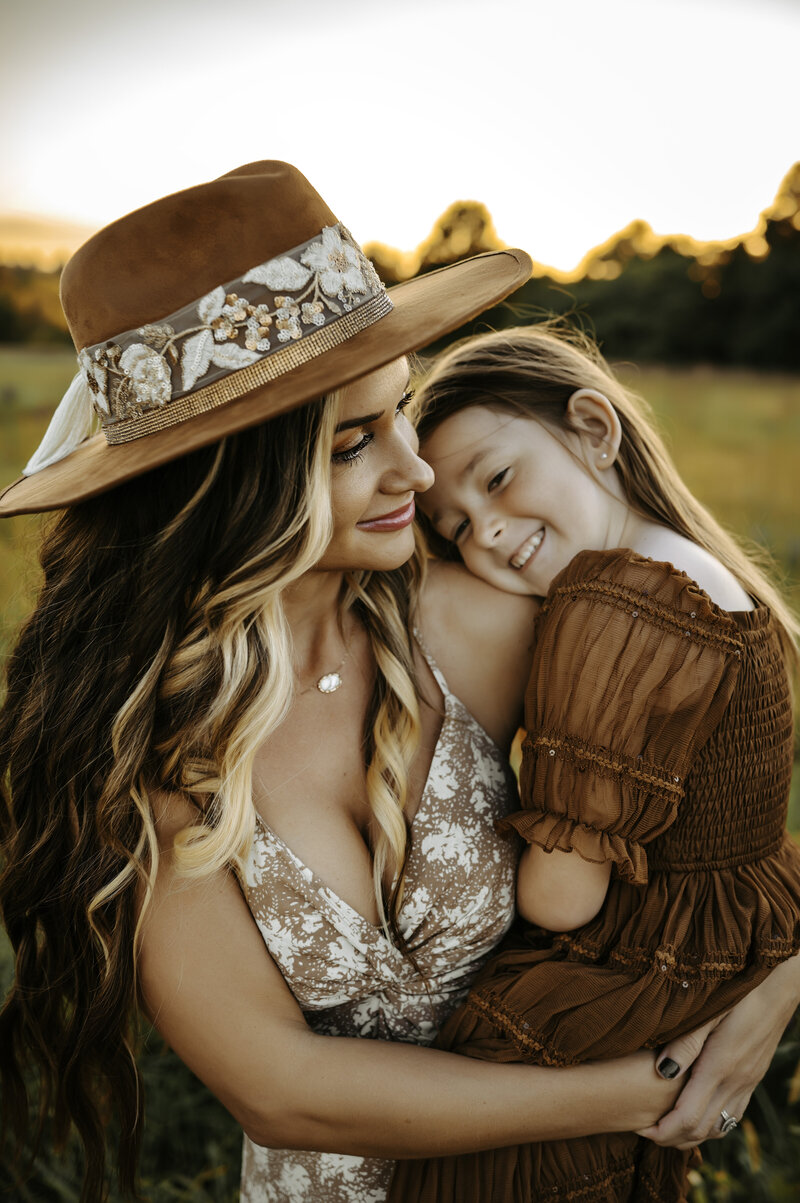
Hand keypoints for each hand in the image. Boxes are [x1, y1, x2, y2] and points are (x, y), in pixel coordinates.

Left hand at [637, 955, 799, 1148]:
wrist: (777, 988)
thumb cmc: (738, 993)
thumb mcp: (707, 1012)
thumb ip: (685, 1043)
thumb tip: (663, 1072)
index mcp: (720, 1068)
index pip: (688, 1118)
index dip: (663, 1131)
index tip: (640, 1128)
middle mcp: (735, 1083)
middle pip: (701, 1131)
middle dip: (671, 1139)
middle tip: (645, 1131)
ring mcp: (747, 1083)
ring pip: (719, 1128)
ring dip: (691, 1136)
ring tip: (665, 1127)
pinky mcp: (753, 1079)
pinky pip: (732, 1115)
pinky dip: (711, 1125)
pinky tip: (696, 1114)